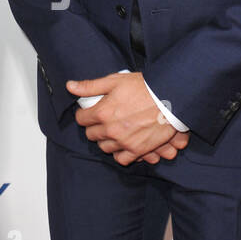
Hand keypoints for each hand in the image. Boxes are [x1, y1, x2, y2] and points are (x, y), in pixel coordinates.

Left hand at [67, 72, 190, 166]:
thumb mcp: (115, 81)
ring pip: (105, 147)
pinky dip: (120, 153)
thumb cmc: (144, 87)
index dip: (85, 114)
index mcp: (102, 112)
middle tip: (104, 120)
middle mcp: (110, 130)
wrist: (170, 97)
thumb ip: (90, 86)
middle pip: (91, 135)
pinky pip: (121, 159)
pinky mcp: (137, 150)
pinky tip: (123, 144)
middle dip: (95, 127)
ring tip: (114, 131)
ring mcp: (124, 142)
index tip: (91, 112)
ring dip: (107, 140)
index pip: (81, 119)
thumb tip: (70, 86)